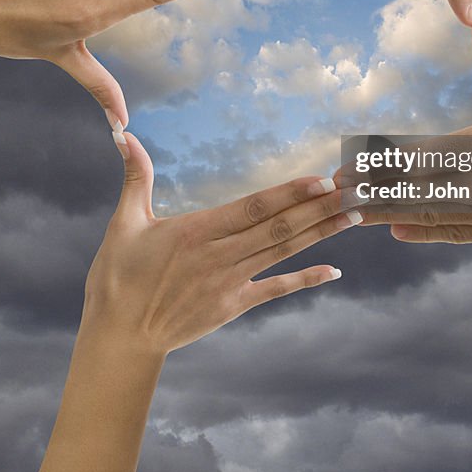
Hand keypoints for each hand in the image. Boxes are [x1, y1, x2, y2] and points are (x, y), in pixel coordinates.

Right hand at [84, 132, 356, 354]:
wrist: (119, 338)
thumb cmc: (117, 277)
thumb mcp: (124, 222)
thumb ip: (135, 176)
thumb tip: (124, 133)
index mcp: (196, 231)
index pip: (252, 207)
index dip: (289, 193)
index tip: (320, 179)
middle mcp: (219, 256)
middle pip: (278, 227)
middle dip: (319, 208)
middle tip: (354, 191)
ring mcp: (229, 284)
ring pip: (282, 252)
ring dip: (320, 234)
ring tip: (353, 217)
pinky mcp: (232, 307)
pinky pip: (274, 290)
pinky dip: (304, 280)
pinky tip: (333, 271)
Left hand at [359, 16, 471, 249]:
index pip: (414, 159)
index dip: (374, 165)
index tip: (342, 168)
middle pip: (408, 192)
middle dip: (367, 193)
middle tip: (329, 194)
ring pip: (424, 215)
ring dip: (384, 213)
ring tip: (350, 213)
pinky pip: (450, 232)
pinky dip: (420, 231)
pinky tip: (397, 230)